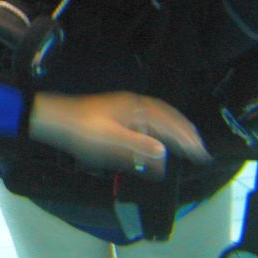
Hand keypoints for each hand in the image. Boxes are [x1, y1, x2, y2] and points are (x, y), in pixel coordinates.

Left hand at [28, 91, 211, 178]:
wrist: (56, 119)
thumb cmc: (81, 130)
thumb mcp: (110, 140)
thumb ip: (138, 145)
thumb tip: (164, 151)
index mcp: (135, 108)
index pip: (169, 123)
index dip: (186, 138)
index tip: (200, 152)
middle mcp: (133, 105)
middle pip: (167, 117)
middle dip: (185, 133)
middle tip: (200, 150)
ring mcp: (125, 109)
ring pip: (157, 119)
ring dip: (173, 132)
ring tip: (186, 145)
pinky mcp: (117, 115)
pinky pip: (145, 122)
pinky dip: (158, 132)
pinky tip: (158, 143)